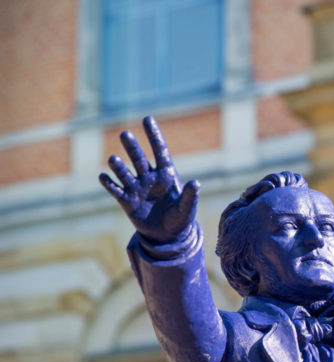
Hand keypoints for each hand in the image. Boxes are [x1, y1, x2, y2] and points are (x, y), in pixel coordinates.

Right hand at [99, 116, 199, 242]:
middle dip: (132, 147)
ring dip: (119, 166)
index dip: (154, 135)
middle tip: (126, 134)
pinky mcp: (126, 201)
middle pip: (139, 158)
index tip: (147, 119)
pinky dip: (109, 184)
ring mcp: (136, 188)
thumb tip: (196, 183)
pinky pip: (115, 190)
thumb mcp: (187, 209)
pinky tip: (104, 177)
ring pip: (125, 172)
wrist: (167, 236)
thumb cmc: (180, 218)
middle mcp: (149, 177)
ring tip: (114, 160)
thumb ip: (190, 196)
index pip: (160, 151)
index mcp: (166, 175)